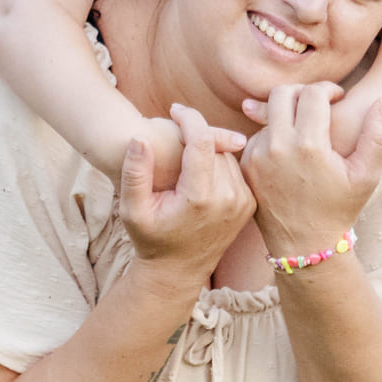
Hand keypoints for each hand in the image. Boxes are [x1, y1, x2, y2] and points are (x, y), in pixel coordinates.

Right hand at [117, 104, 253, 277]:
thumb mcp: (132, 210)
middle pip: (216, 145)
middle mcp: (228, 199)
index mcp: (200, 198)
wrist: (177, 272)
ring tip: (185, 154)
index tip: (174, 109)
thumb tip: (140, 138)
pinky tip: (200, 169)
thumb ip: (134, 173)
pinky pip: (235, 168)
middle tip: (175, 131)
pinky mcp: (249, 203)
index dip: (188, 117)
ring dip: (207, 148)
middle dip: (196, 133)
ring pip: (228, 154)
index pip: (203, 140)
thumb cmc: (150, 239)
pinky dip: (218, 162)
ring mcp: (243, 202)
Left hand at [243, 83, 381, 257]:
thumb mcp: (367, 175)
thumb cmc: (341, 208)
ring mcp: (257, 156)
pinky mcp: (246, 165)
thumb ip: (378, 135)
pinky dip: (274, 133)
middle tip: (318, 104)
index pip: (313, 93)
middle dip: (303, 92)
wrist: (304, 244)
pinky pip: (257, 134)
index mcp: (309, 146)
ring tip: (307, 128)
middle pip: (283, 93)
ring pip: (269, 113)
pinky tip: (291, 147)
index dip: (328, 89)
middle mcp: (277, 147)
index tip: (337, 97)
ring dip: (288, 113)